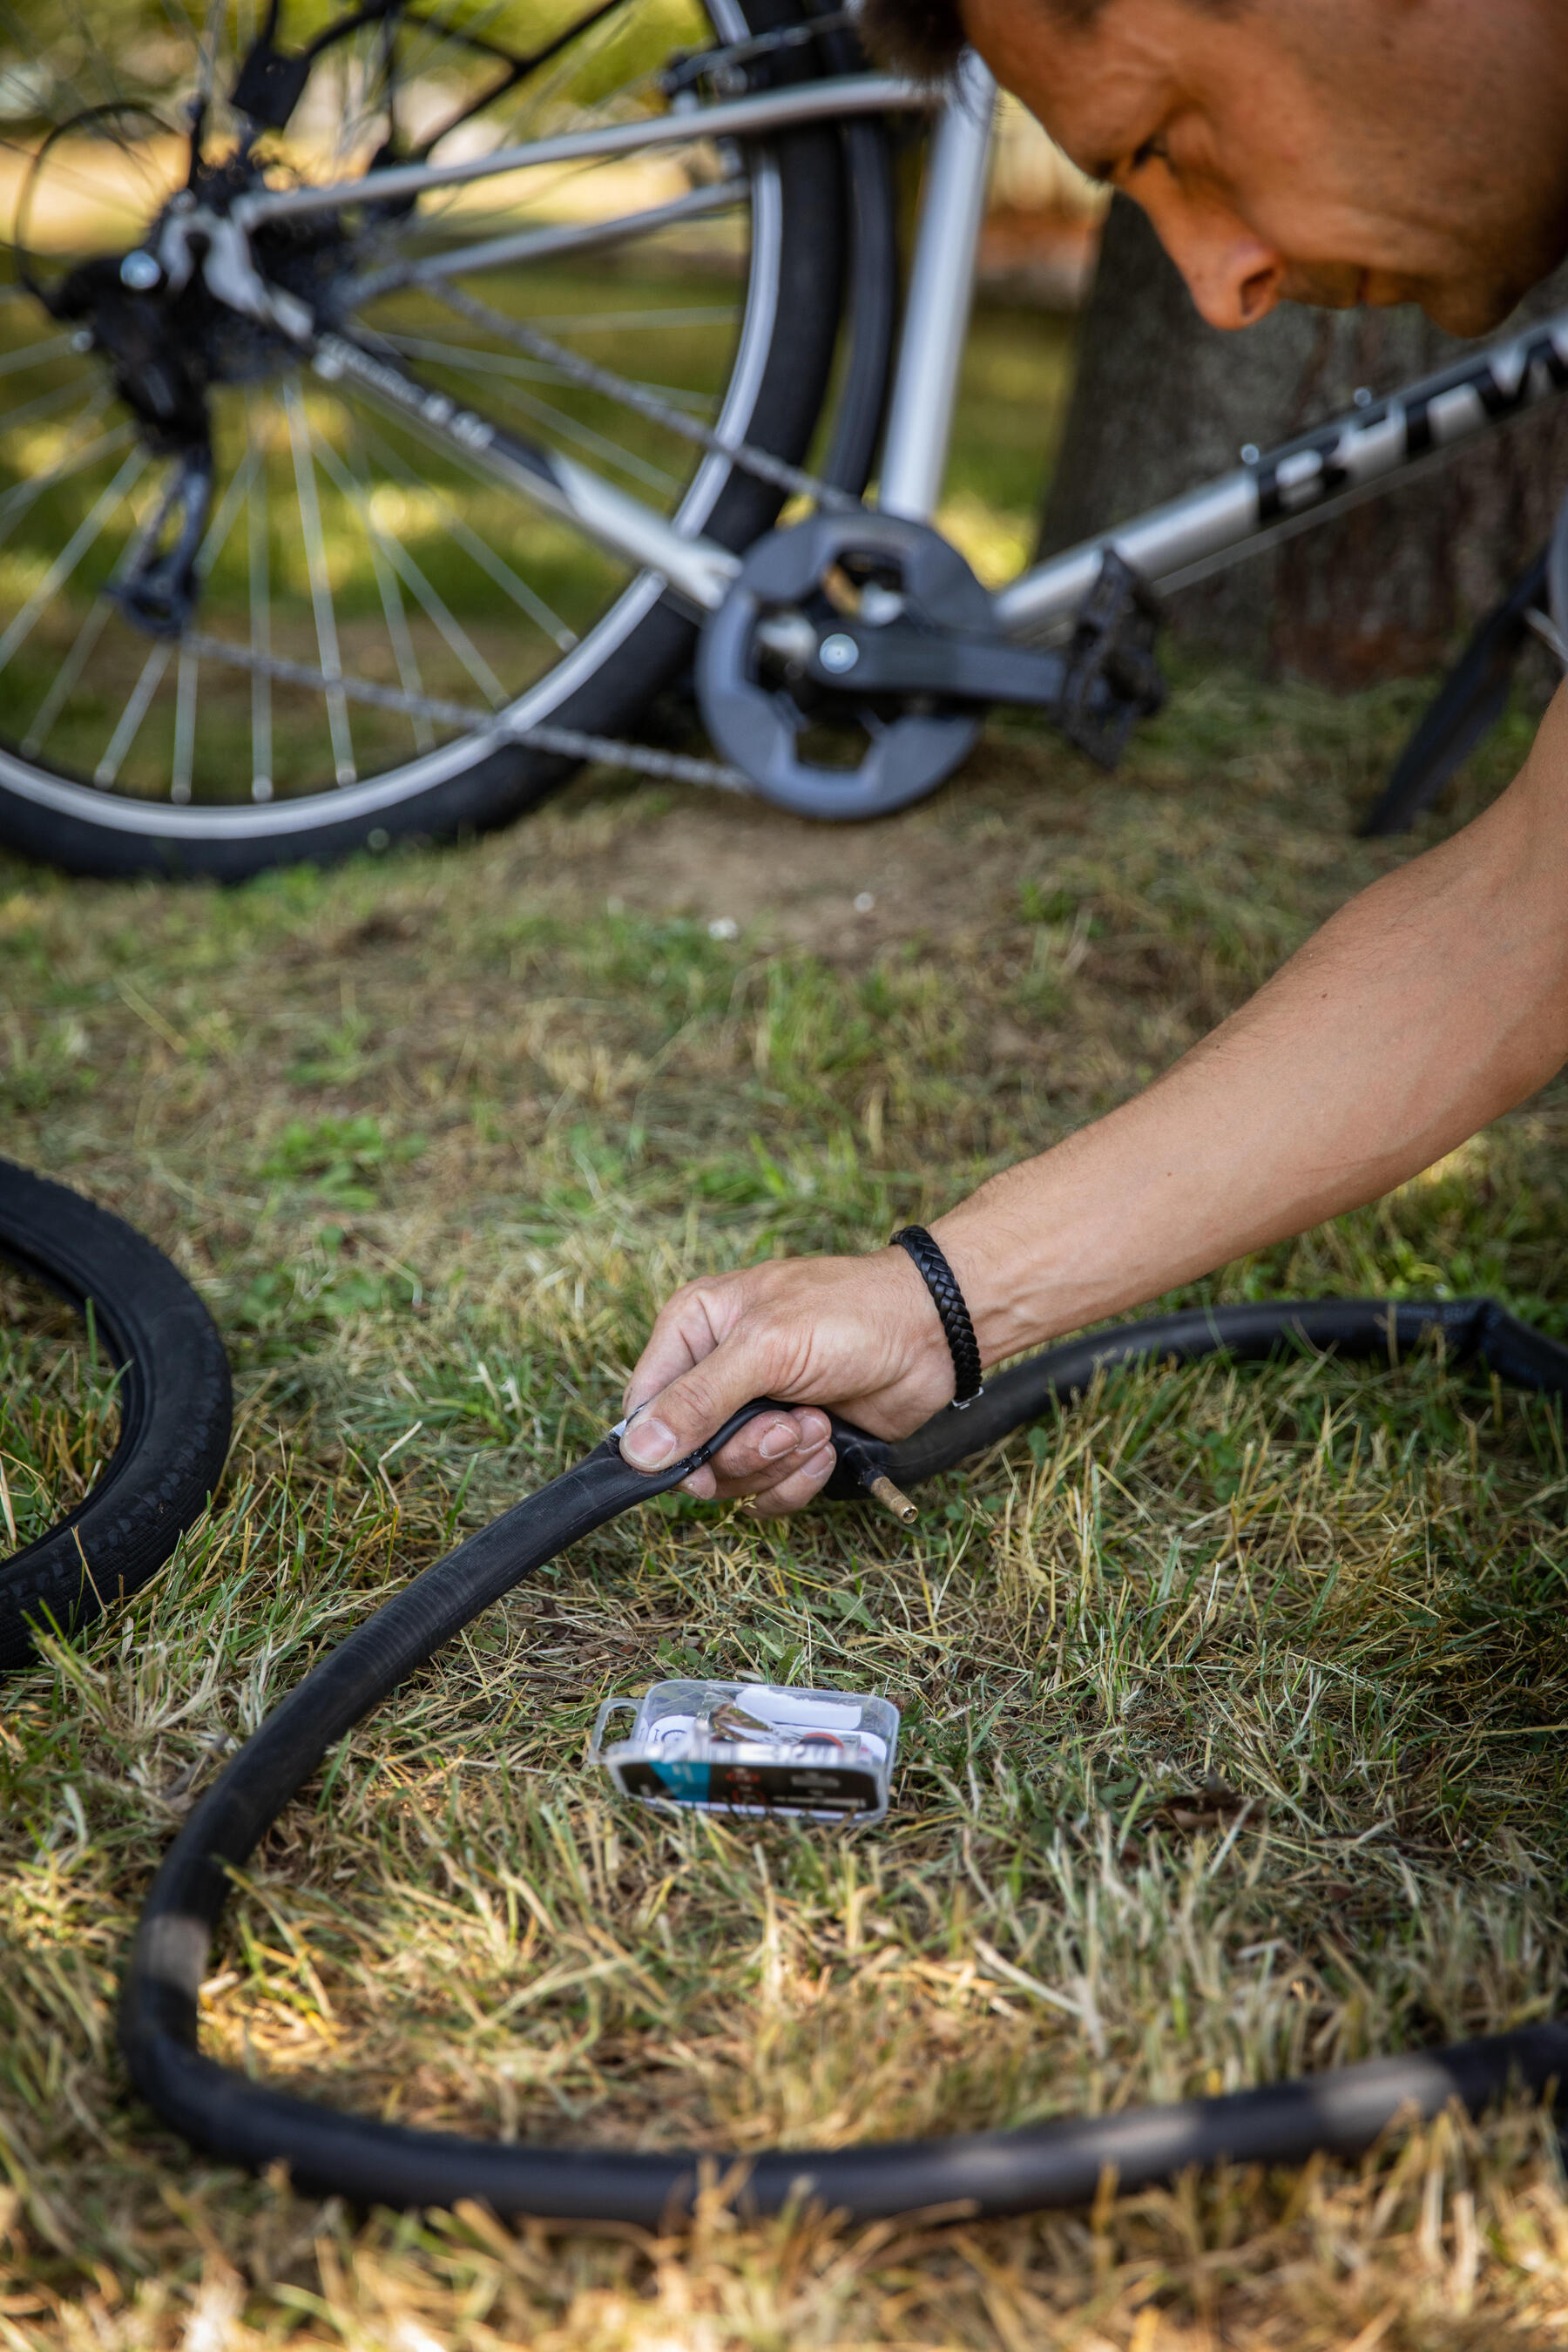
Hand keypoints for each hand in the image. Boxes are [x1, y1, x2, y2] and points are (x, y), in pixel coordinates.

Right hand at [619, 1247, 957, 1513]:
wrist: (931, 1333)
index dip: (666, 1443)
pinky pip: (767, 1493)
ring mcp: (755, 1413)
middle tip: (785, 1426)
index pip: (644, 1405)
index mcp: (694, 1330)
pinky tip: (827, 1442)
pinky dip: (799, 1479)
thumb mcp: (765, 1347)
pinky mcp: (791, 1445)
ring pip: (731, 1480)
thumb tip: (638, 1452)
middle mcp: (717, 1373)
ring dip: (778, 1462)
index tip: (699, 1459)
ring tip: (816, 1423)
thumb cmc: (851, 1313)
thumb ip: (698, 1401)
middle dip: (743, 1452)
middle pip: (689, 1455)